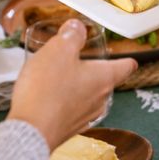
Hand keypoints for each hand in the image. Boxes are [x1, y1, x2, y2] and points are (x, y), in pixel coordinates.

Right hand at [8, 19, 136, 149]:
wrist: (29, 131)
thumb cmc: (47, 89)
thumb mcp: (59, 49)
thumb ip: (72, 35)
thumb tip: (78, 27)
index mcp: (104, 78)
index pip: (126, 67)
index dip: (126, 60)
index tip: (129, 59)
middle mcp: (100, 100)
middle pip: (104, 81)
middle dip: (92, 70)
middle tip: (76, 59)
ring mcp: (84, 118)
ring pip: (87, 96)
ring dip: (76, 86)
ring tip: (56, 77)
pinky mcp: (67, 129)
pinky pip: (70, 110)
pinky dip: (62, 101)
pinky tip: (46, 96)